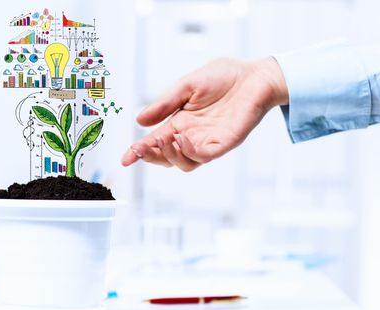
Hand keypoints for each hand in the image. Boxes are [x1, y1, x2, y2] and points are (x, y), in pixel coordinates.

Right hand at [121, 57, 287, 170]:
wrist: (253, 75)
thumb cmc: (223, 77)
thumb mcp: (186, 86)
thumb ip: (164, 104)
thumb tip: (139, 121)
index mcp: (180, 123)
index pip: (156, 142)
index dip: (139, 151)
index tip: (125, 158)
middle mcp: (192, 136)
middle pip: (167, 157)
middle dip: (151, 156)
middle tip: (141, 148)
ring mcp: (208, 142)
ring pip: (184, 163)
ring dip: (170, 155)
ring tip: (164, 140)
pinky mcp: (225, 143)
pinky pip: (205, 156)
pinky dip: (190, 153)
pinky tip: (182, 140)